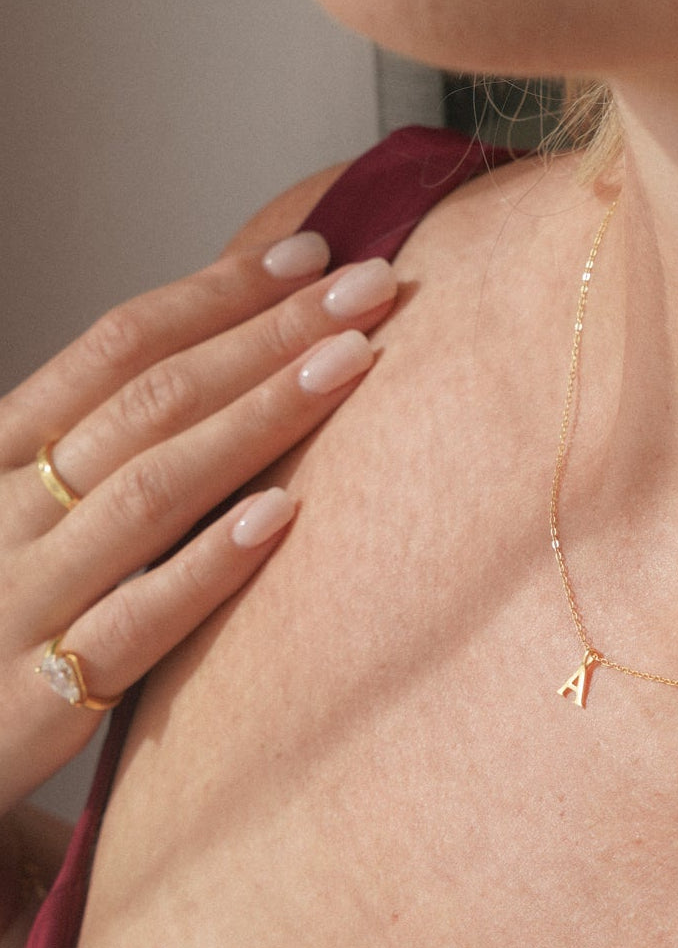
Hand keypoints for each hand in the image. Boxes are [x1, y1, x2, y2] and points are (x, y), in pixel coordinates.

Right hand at [0, 229, 397, 820]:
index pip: (114, 348)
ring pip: (151, 490)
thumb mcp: (13, 512)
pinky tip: (283, 516)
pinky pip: (137, 621)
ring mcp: (21, 599)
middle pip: (150, 400)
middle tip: (370, 285)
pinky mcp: (40, 693)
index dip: (215, 296)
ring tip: (351, 362)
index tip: (309, 255)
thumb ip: (98, 448)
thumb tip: (222, 363)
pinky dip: (208, 565)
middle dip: (267, 333)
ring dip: (258, 418)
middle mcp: (5, 511)